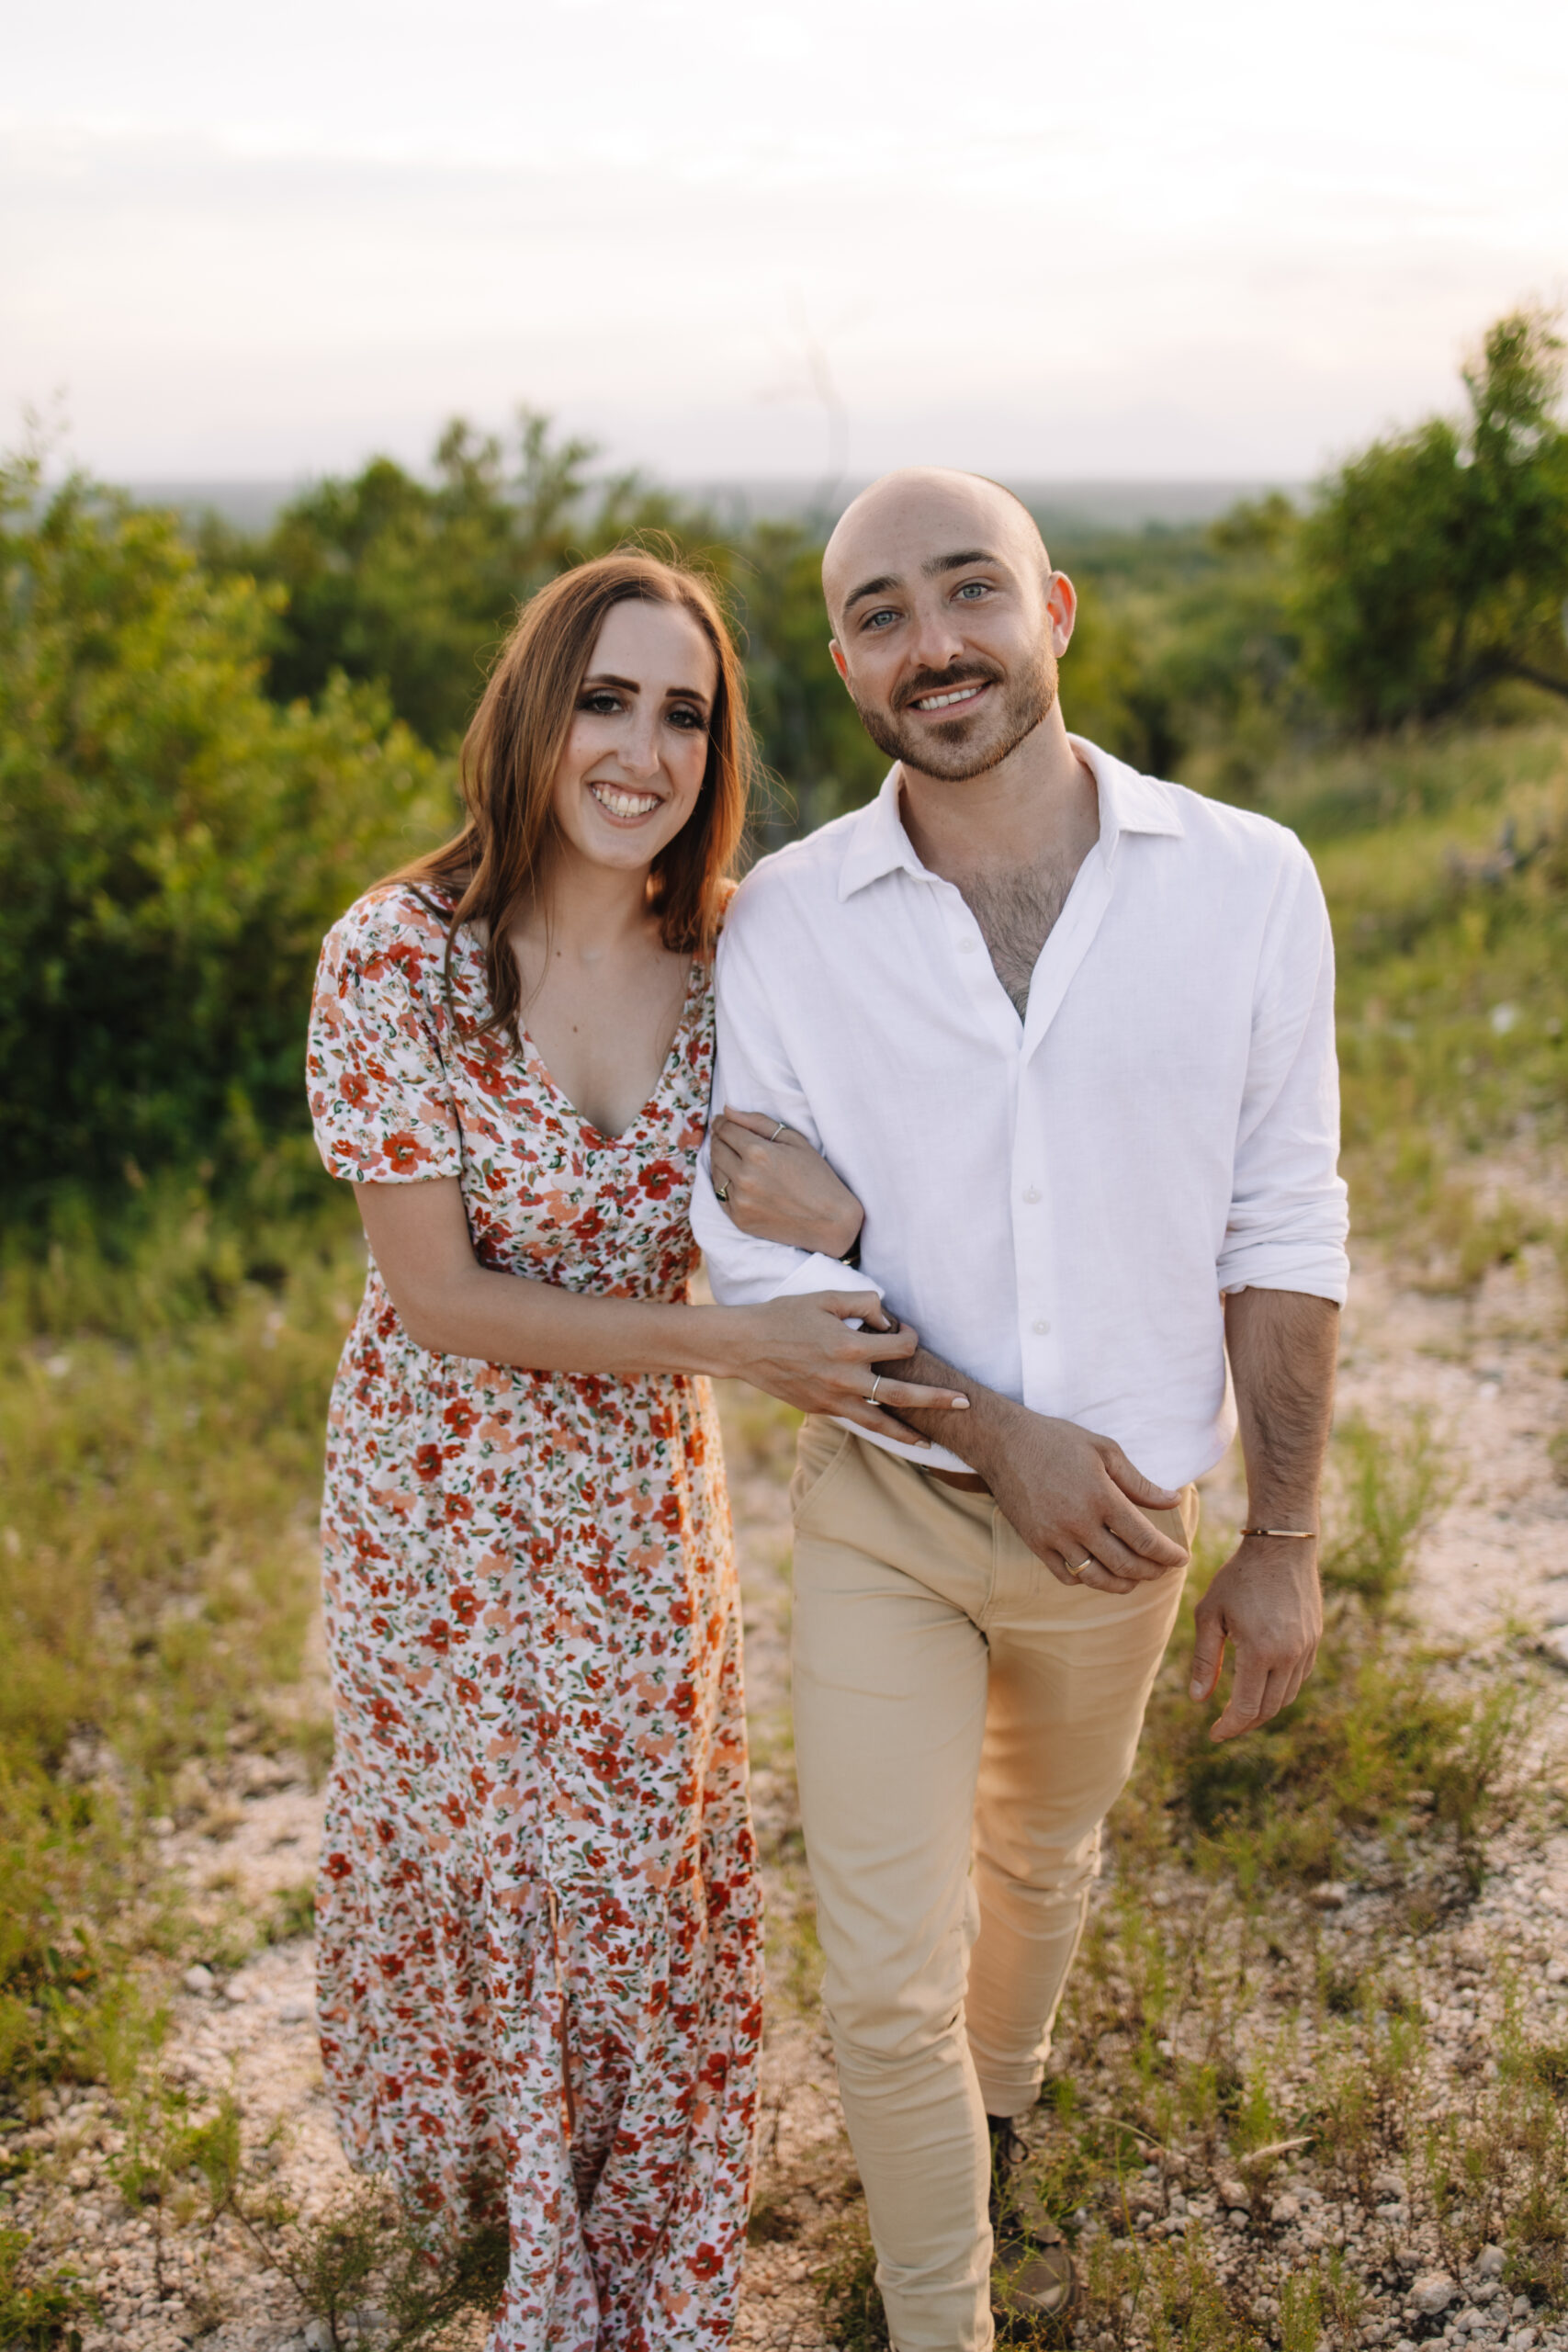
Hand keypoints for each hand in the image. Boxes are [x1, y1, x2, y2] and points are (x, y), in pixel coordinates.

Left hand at [711, 1106, 862, 1258]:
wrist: (830, 1221)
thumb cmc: (817, 1176)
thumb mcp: (794, 1140)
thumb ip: (758, 1122)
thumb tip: (728, 1110)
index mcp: (758, 1153)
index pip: (726, 1129)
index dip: (723, 1122)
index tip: (724, 1120)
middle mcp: (744, 1177)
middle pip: (716, 1148)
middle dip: (720, 1138)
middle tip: (727, 1136)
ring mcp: (740, 1201)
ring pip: (715, 1171)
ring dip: (720, 1159)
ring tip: (733, 1155)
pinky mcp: (739, 1219)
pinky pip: (719, 1194)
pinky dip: (724, 1182)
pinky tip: (737, 1177)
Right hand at [728, 1293, 970, 1446]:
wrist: (745, 1346)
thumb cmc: (784, 1315)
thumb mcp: (824, 1297)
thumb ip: (862, 1302)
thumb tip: (887, 1316)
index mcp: (849, 1346)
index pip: (900, 1346)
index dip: (909, 1335)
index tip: (902, 1330)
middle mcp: (845, 1377)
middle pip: (903, 1394)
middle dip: (937, 1399)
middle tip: (965, 1403)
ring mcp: (833, 1398)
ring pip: (881, 1421)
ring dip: (909, 1432)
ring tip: (932, 1441)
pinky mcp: (821, 1409)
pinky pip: (857, 1422)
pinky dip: (879, 1429)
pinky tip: (894, 1434)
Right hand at [970, 1402, 1188, 1592]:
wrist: (1003, 1442)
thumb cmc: (1057, 1440)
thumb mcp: (1105, 1450)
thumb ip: (1139, 1482)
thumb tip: (1173, 1501)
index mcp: (1101, 1497)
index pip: (1145, 1539)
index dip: (1168, 1554)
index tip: (1182, 1558)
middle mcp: (1079, 1523)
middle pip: (1125, 1565)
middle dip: (1153, 1572)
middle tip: (1164, 1569)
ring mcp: (1054, 1537)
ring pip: (1096, 1578)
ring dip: (1123, 1584)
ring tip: (1136, 1579)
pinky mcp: (1035, 1543)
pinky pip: (1066, 1576)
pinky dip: (1087, 1580)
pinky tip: (1098, 1571)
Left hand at [1188, 1536, 1321, 1740]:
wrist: (1281, 1547)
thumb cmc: (1238, 1578)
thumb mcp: (1210, 1615)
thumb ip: (1205, 1660)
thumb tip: (1198, 1700)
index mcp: (1260, 1651)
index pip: (1246, 1708)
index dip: (1229, 1727)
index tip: (1214, 1735)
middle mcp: (1289, 1655)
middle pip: (1268, 1709)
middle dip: (1245, 1723)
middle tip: (1224, 1726)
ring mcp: (1307, 1649)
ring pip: (1286, 1697)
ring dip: (1263, 1710)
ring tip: (1240, 1710)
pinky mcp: (1315, 1641)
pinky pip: (1299, 1679)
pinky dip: (1280, 1691)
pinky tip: (1262, 1686)